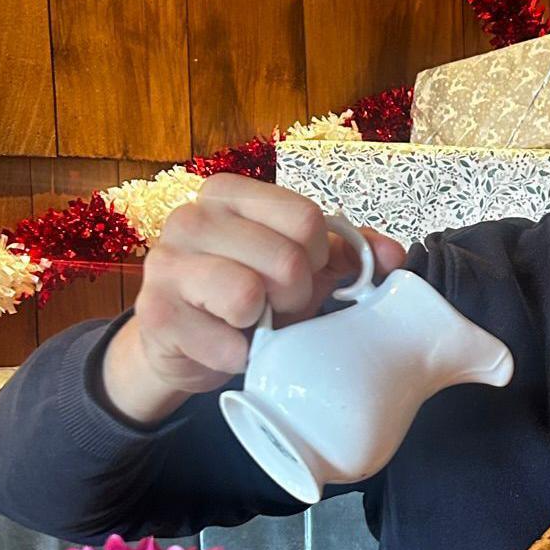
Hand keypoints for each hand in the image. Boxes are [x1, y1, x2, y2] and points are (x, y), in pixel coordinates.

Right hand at [104, 173, 406, 422]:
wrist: (187, 346)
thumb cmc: (249, 295)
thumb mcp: (301, 267)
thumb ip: (349, 252)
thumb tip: (393, 255)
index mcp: (230, 194)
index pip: (306, 217)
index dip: (319, 257)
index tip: (304, 272)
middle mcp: (191, 217)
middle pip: (286, 258)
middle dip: (295, 295)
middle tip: (276, 305)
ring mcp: (166, 263)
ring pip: (249, 294)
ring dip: (266, 323)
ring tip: (253, 323)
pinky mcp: (156, 315)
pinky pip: (225, 342)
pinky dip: (240, 355)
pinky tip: (229, 347)